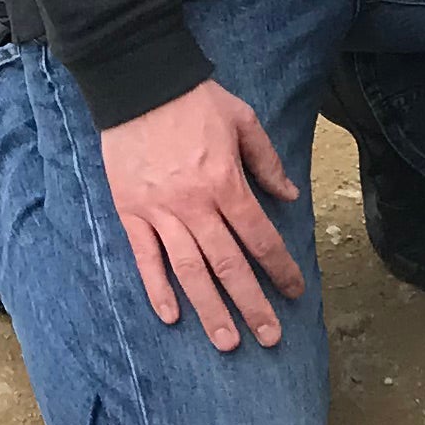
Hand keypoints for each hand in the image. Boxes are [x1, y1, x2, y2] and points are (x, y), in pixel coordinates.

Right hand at [98, 81, 305, 351]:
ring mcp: (159, 212)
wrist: (137, 82)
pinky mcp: (130, 211)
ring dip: (209, 310)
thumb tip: (291, 197)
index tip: (294, 291)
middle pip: (227, 265)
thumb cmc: (194, 98)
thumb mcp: (243, 119)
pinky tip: (171, 315)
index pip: (259, 237)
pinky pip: (145, 257)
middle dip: (251, 304)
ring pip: (188, 271)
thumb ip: (267, 161)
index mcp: (225, 182)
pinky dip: (156, 288)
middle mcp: (194, 205)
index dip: (280, 268)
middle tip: (269, 337)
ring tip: (226, 342)